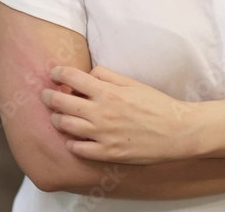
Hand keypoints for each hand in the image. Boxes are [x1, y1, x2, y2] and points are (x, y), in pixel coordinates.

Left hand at [41, 65, 202, 164]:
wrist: (178, 131)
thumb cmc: (157, 104)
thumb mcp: (132, 82)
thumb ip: (107, 75)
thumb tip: (87, 72)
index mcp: (107, 91)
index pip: (70, 77)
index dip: (57, 72)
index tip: (54, 73)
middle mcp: (100, 112)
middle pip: (60, 101)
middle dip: (48, 95)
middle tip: (45, 94)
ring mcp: (102, 134)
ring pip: (64, 124)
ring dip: (56, 118)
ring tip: (57, 116)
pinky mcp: (107, 153)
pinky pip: (77, 148)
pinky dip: (70, 142)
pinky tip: (72, 138)